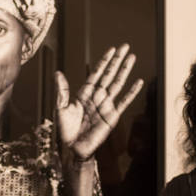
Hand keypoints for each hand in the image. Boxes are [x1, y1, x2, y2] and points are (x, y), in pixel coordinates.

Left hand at [54, 44, 143, 160]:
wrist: (73, 148)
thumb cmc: (66, 130)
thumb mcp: (61, 108)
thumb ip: (62, 90)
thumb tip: (57, 73)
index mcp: (85, 94)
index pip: (96, 73)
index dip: (104, 61)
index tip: (111, 50)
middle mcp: (97, 97)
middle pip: (109, 74)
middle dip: (117, 61)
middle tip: (125, 47)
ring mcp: (106, 106)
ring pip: (117, 84)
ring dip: (125, 71)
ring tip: (132, 58)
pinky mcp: (112, 116)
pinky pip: (124, 102)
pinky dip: (131, 92)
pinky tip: (138, 82)